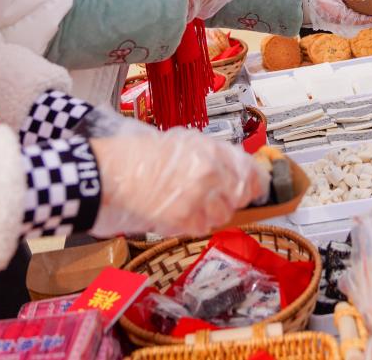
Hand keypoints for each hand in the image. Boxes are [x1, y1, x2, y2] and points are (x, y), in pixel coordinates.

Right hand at [90, 128, 264, 236]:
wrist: (116, 172)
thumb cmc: (143, 154)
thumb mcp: (186, 142)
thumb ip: (215, 155)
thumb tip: (237, 169)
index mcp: (213, 152)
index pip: (252, 174)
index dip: (255, 185)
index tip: (254, 190)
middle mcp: (211, 175)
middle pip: (239, 198)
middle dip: (229, 199)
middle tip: (212, 197)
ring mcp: (199, 199)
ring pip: (222, 216)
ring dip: (211, 213)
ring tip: (190, 204)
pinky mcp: (184, 220)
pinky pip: (201, 228)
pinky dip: (192, 224)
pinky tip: (178, 212)